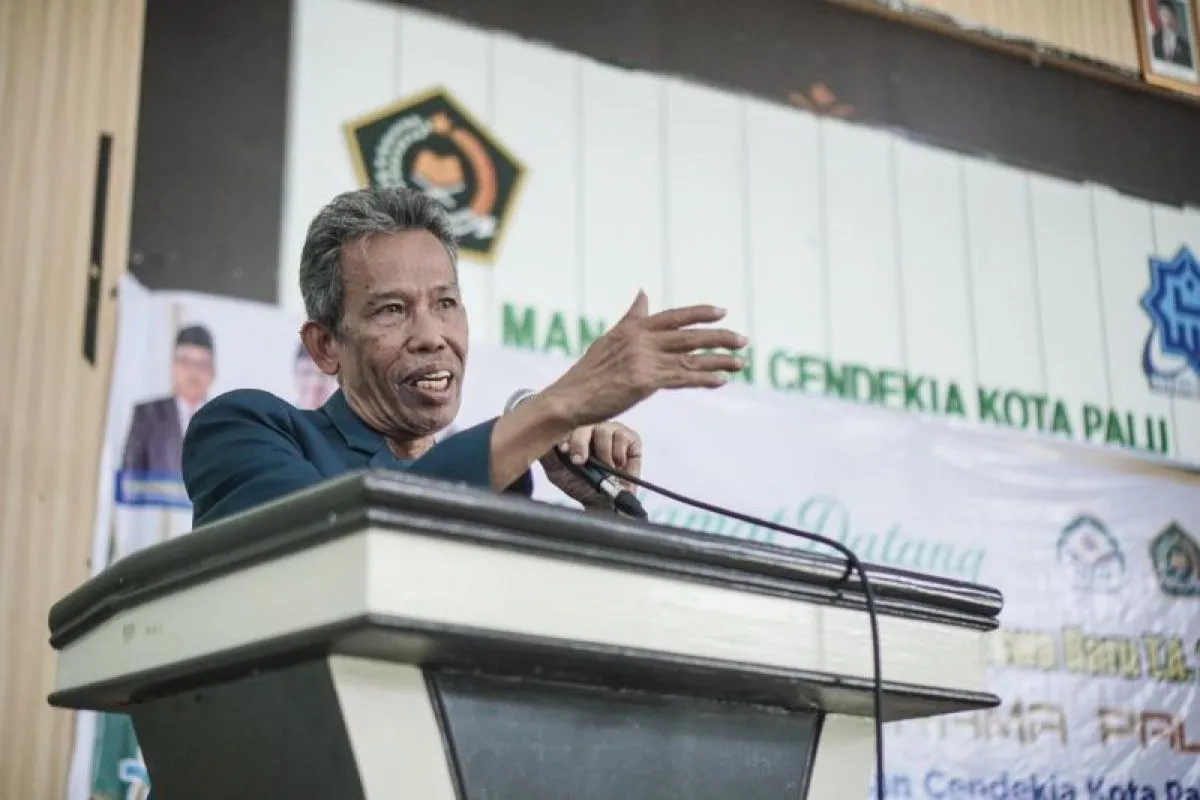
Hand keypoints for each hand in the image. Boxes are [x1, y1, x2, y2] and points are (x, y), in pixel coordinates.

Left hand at [540, 420, 641, 507]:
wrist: (599, 501)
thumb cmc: (578, 483)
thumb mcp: (558, 472)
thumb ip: (549, 457)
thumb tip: (543, 446)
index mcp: (571, 430)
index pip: (566, 423)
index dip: (564, 435)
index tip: (563, 450)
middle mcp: (591, 426)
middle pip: (585, 424)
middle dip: (580, 443)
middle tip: (580, 462)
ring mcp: (611, 429)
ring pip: (604, 430)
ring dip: (603, 452)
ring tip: (604, 469)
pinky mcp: (630, 437)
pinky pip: (624, 437)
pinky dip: (620, 454)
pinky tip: (617, 465)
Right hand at [543, 291, 746, 426]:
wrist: (570, 398)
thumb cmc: (588, 373)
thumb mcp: (610, 339)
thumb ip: (632, 318)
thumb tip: (643, 293)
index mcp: (634, 328)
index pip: (674, 316)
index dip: (700, 313)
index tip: (722, 312)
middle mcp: (641, 340)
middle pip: (690, 336)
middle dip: (721, 338)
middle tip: (744, 340)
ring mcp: (643, 360)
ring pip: (691, 358)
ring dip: (720, 360)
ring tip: (741, 362)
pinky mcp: (644, 381)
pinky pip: (682, 379)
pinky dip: (704, 379)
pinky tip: (721, 380)